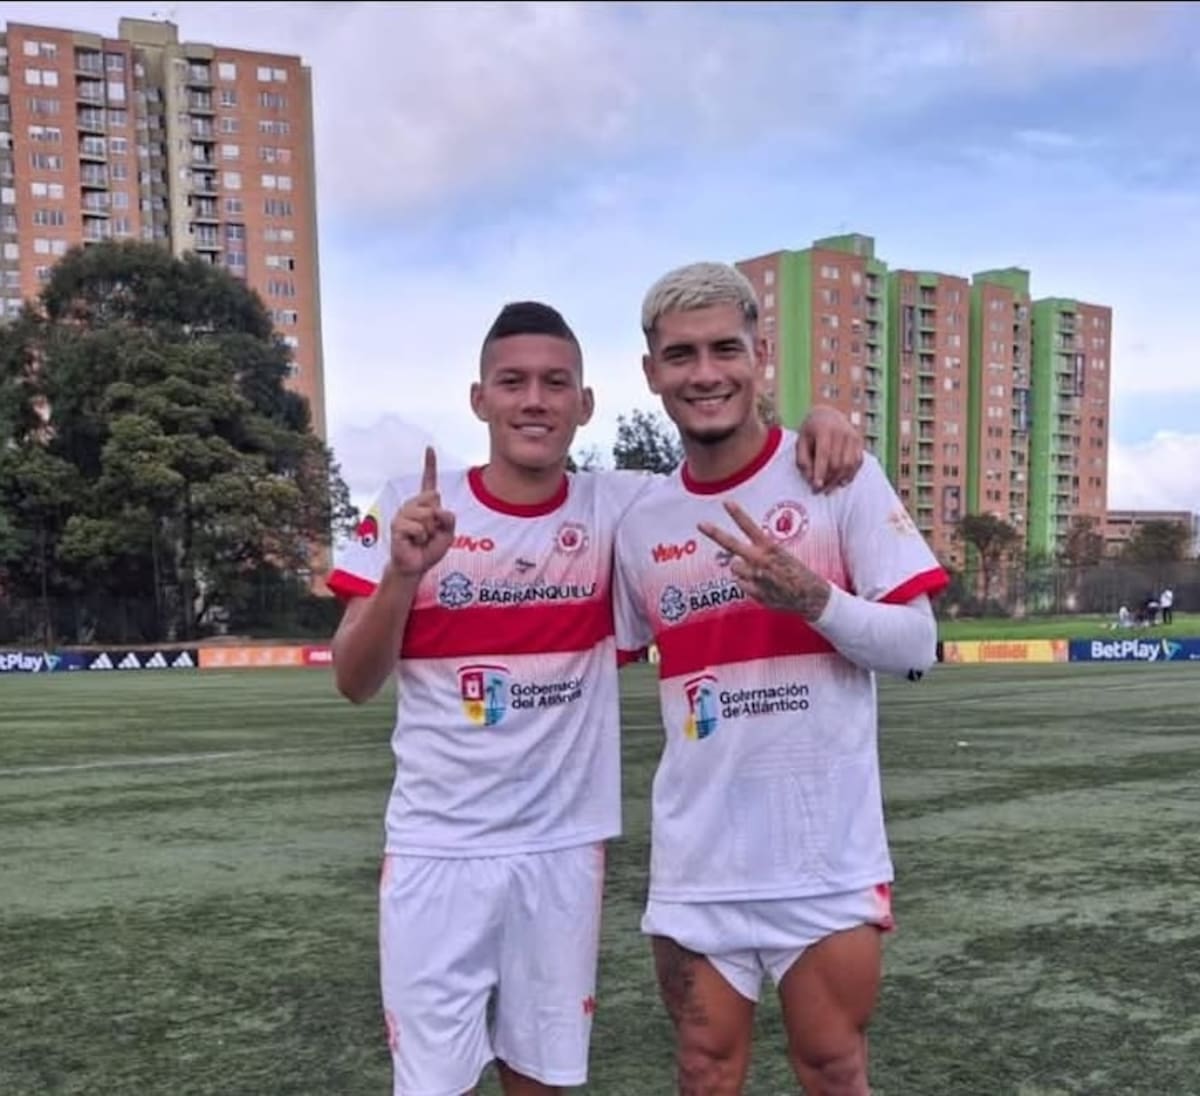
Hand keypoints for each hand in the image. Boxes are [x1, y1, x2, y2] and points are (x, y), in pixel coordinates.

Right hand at [390, 447, 456, 576]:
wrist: (416, 566)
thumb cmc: (430, 549)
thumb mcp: (448, 533)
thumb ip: (449, 519)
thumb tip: (439, 510)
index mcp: (425, 504)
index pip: (428, 481)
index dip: (429, 464)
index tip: (430, 448)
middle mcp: (412, 505)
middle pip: (434, 498)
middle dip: (438, 519)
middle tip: (430, 533)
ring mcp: (403, 514)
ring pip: (428, 515)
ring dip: (430, 532)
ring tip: (421, 539)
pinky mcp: (397, 525)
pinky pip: (419, 528)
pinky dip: (421, 538)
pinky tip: (413, 542)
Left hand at [698, 500, 830, 621]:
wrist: (811, 596)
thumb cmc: (795, 573)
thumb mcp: (782, 555)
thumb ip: (759, 553)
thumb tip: (734, 558)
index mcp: (770, 548)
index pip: (751, 528)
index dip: (738, 515)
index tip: (726, 503)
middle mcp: (761, 560)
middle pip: (733, 545)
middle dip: (716, 533)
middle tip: (700, 524)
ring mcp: (757, 577)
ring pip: (734, 566)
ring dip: (740, 568)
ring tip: (756, 572)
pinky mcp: (756, 592)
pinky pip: (739, 584)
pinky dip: (746, 583)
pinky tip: (761, 585)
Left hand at [796, 405, 862, 492]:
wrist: (828, 414)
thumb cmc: (811, 431)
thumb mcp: (800, 442)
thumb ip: (803, 460)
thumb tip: (811, 479)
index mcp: (823, 429)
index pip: (824, 454)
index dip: (820, 473)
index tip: (815, 487)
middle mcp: (841, 431)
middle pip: (837, 462)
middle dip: (828, 480)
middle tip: (819, 491)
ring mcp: (852, 436)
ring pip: (848, 465)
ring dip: (838, 480)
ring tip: (829, 489)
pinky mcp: (859, 441)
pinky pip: (858, 462)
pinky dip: (850, 475)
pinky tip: (841, 482)